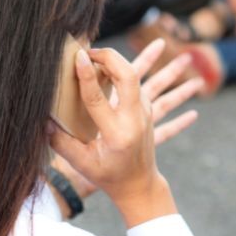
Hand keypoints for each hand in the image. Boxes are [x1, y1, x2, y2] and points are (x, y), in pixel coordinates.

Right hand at [48, 43, 195, 225]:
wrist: (138, 188)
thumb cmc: (106, 176)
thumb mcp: (82, 163)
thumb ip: (60, 142)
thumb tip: (42, 118)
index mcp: (114, 133)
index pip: (97, 97)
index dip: (86, 75)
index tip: (79, 56)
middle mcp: (134, 121)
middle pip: (129, 80)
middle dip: (114, 59)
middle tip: (98, 49)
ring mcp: (146, 117)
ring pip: (157, 86)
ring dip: (167, 69)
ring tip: (171, 46)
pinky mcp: (152, 116)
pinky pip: (164, 98)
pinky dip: (172, 84)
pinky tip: (193, 79)